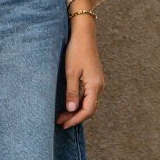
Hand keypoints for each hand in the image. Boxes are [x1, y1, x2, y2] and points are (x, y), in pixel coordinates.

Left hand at [55, 14, 103, 128]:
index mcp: (95, 85)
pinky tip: (69, 104)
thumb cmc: (76, 51)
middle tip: (59, 122)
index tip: (63, 124)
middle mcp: (99, 86)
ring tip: (62, 115)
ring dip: (76, 111)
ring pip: (89, 103)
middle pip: (89, 108)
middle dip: (75, 117)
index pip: (87, 110)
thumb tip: (72, 110)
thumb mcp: (71, 73)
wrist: (83, 35)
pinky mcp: (94, 78)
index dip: (75, 119)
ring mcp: (98, 82)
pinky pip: (88, 96)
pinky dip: (79, 103)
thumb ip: (72, 92)